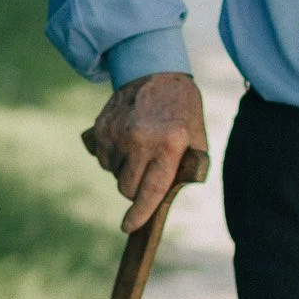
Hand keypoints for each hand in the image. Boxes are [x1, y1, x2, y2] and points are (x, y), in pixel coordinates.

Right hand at [82, 72, 208, 232]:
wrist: (156, 72)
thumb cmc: (181, 110)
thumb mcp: (197, 138)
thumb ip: (186, 169)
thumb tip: (165, 199)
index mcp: (170, 143)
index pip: (152, 189)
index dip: (140, 213)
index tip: (128, 227)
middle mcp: (141, 139)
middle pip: (127, 188)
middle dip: (135, 191)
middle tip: (146, 176)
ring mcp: (118, 133)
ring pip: (113, 174)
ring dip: (124, 172)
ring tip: (140, 150)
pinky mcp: (102, 128)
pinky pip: (102, 160)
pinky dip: (113, 159)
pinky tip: (127, 142)